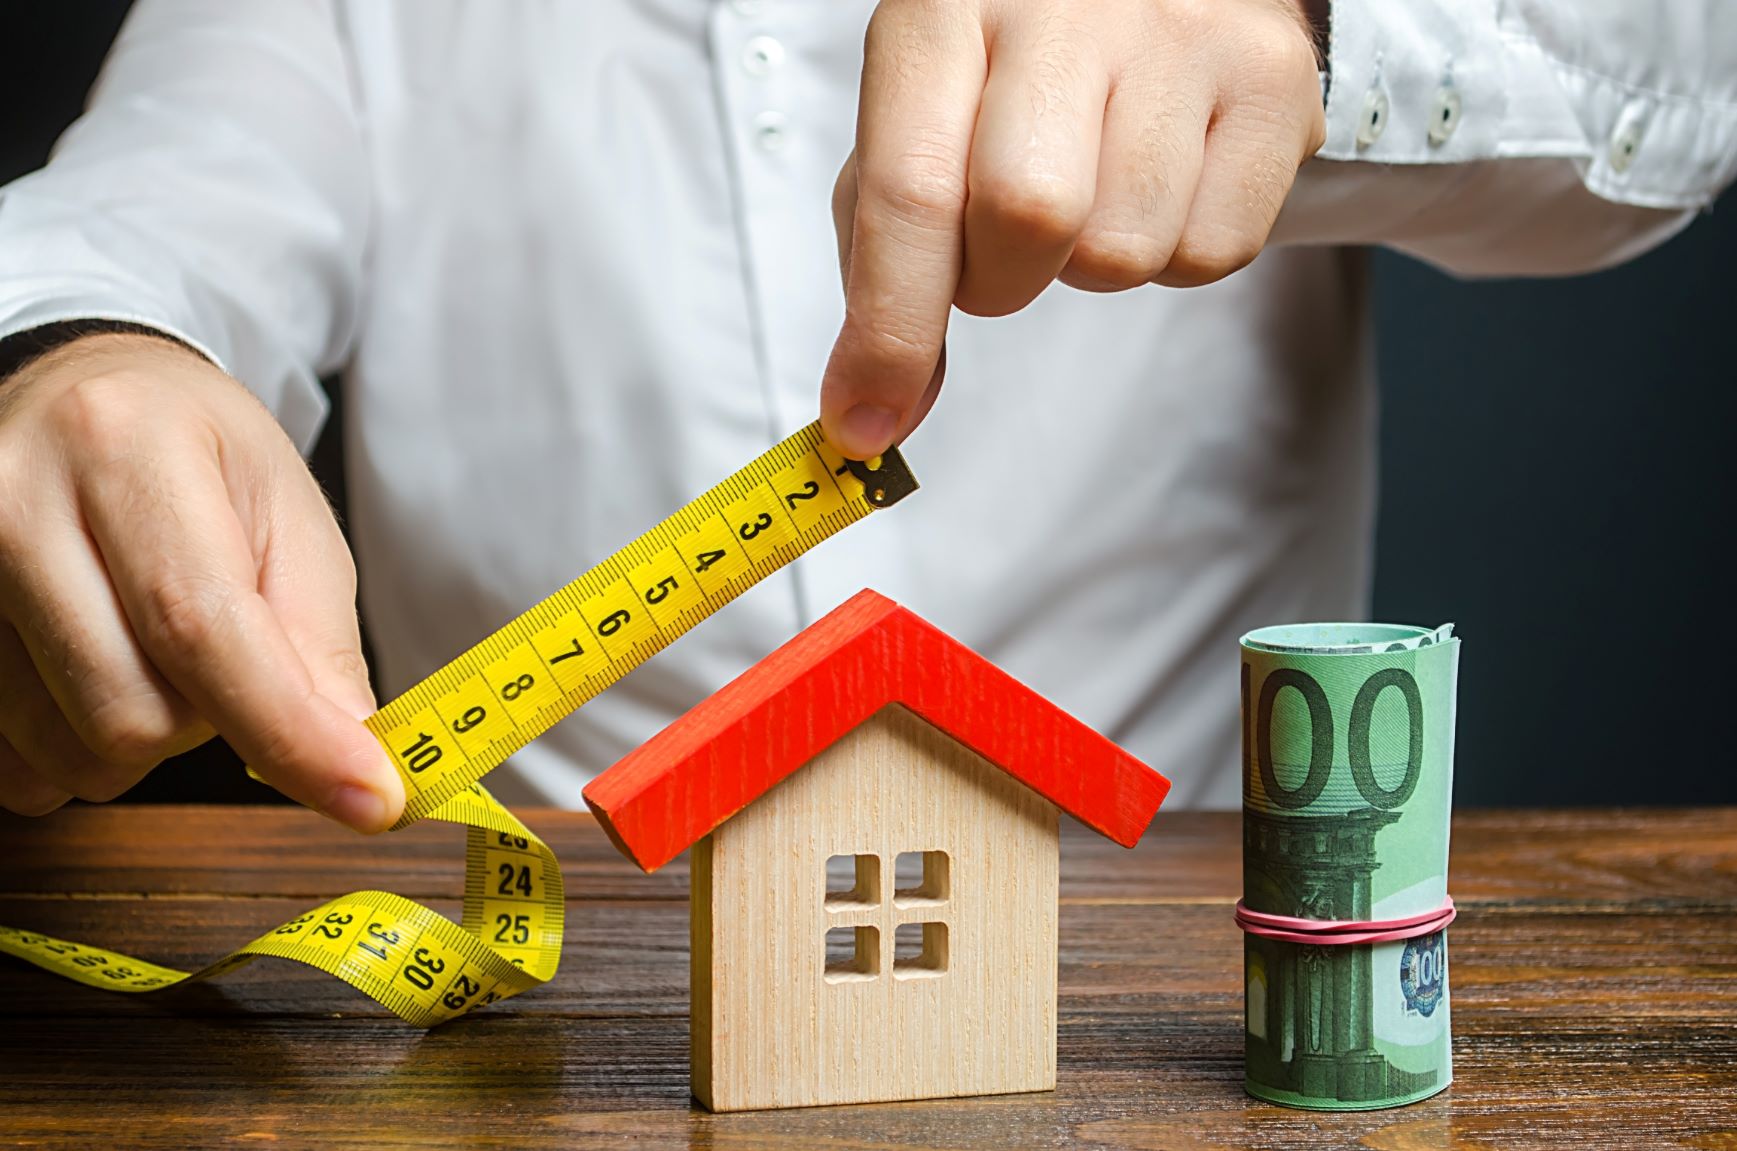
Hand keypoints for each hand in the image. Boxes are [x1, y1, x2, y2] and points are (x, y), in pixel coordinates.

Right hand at [0, 334, 401, 829]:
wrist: (84, 400)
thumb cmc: (200, 460)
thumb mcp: (289, 517)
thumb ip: (320, 642)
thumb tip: (356, 765)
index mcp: (122, 446)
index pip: (201, 625)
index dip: (289, 731)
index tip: (371, 799)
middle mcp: (9, 501)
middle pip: (132, 712)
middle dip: (207, 722)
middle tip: (220, 655)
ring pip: (70, 752)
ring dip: (141, 735)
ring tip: (148, 647)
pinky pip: (10, 768)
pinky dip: (70, 750)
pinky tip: (85, 673)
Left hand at [821, 0, 1325, 457]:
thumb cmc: (1019, 61)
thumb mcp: (925, 121)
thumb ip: (885, 260)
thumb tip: (877, 409)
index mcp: (944, 8)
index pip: (911, 192)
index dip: (890, 328)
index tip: (869, 419)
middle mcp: (1064, 5)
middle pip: (1029, 219)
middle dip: (1000, 281)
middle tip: (1003, 248)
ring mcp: (1181, 32)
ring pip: (1125, 250)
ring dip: (1091, 261)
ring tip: (1094, 182)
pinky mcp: (1272, 75)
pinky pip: (1212, 251)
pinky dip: (1176, 247)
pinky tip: (1163, 177)